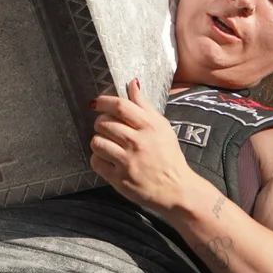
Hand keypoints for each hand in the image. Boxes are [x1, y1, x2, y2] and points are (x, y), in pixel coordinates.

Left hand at [90, 78, 195, 214]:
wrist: (176, 190)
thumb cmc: (169, 156)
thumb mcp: (162, 127)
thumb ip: (144, 105)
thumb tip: (132, 83)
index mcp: (150, 127)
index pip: (121, 107)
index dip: (104, 102)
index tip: (97, 102)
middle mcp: (138, 143)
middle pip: (104, 123)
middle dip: (100, 123)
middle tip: (106, 128)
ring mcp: (128, 162)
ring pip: (97, 142)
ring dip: (98, 141)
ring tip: (108, 144)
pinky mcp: (119, 179)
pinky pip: (96, 162)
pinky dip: (98, 159)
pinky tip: (108, 159)